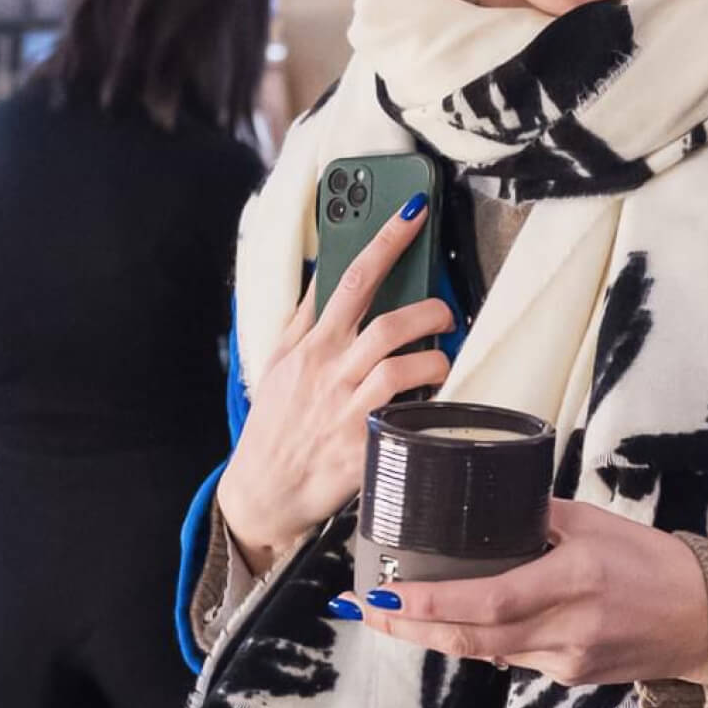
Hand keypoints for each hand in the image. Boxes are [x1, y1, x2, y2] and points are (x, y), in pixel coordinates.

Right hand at [218, 200, 451, 574]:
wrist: (263, 493)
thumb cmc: (277, 425)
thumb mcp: (282, 365)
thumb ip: (307, 319)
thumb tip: (328, 273)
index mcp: (311, 346)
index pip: (351, 279)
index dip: (386, 241)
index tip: (413, 213)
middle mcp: (330, 372)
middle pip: (390, 322)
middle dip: (430, 310)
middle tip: (445, 312)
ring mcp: (348, 409)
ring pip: (403, 365)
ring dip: (435, 357)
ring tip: (440, 358)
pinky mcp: (364, 446)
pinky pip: (409, 415)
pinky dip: (429, 403)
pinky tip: (434, 402)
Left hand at [342, 498, 707, 689]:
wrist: (705, 621)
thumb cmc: (652, 563)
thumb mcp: (596, 523)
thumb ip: (539, 518)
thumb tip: (485, 507)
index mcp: (573, 579)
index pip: (486, 600)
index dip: (429, 604)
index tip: (385, 595)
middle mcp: (566, 627)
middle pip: (471, 637)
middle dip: (410, 627)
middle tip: (364, 610)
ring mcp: (566, 659)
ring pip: (484, 650)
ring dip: (434, 635)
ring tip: (391, 616)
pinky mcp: (569, 677)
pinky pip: (510, 658)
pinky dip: (479, 641)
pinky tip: (453, 625)